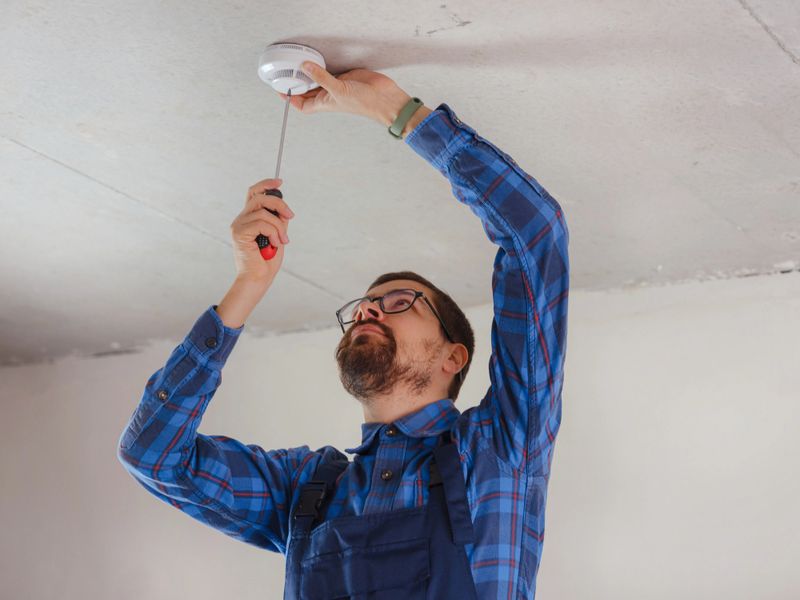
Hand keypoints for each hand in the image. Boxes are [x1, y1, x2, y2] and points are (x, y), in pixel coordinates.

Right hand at [229, 178, 294, 284]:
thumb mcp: (278, 236)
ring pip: (264, 213)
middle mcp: (241, 219)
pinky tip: (274, 244)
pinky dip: (273, 233)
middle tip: (290, 216)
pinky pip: (261, 223)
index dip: (266, 184)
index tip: (280, 182)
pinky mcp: (239, 233)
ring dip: (279, 227)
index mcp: (249, 218)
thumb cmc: (267, 262)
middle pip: (260, 198)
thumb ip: (278, 221)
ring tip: (281, 241)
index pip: (254, 193)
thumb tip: (283, 208)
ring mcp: (238, 225)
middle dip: (279, 204)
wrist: (258, 279)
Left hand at [277, 63, 411, 124]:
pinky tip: (317, 61)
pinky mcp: (345, 76)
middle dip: (297, 84)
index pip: (302, 104)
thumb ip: (321, 77)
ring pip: (318, 80)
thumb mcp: (338, 90)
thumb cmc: (364, 103)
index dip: (291, 99)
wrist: (384, 98)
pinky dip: (322, 66)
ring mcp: (337, 85)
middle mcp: (329, 95)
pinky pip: (329, 71)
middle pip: (308, 91)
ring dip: (309, 74)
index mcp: (324, 103)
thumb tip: (305, 67)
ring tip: (298, 65)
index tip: (281, 90)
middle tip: (287, 72)